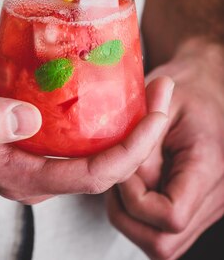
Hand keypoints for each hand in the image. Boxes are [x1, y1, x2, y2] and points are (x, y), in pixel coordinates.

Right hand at [0, 62, 172, 203]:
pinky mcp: (25, 134)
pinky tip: (102, 80)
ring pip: (90, 146)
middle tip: (161, 88)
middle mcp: (31, 171)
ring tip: (143, 83)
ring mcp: (29, 154)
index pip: (95, 174)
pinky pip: (72, 129)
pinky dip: (94, 109)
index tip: (159, 107)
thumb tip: (27, 119)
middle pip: (104, 163)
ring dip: (122, 120)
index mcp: (19, 176)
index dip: (136, 145)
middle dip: (141, 131)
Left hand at [106, 43, 223, 258]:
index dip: (136, 199)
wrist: (208, 90)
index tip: (125, 170)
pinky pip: (165, 234)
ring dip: (132, 218)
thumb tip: (120, 173)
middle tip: (119, 177)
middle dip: (128, 215)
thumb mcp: (159, 103)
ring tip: (126, 178)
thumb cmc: (185, 90)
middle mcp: (215, 196)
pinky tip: (137, 185)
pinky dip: (142, 217)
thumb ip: (140, 139)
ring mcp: (209, 209)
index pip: (170, 216)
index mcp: (208, 165)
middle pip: (164, 244)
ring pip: (162, 246)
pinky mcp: (199, 210)